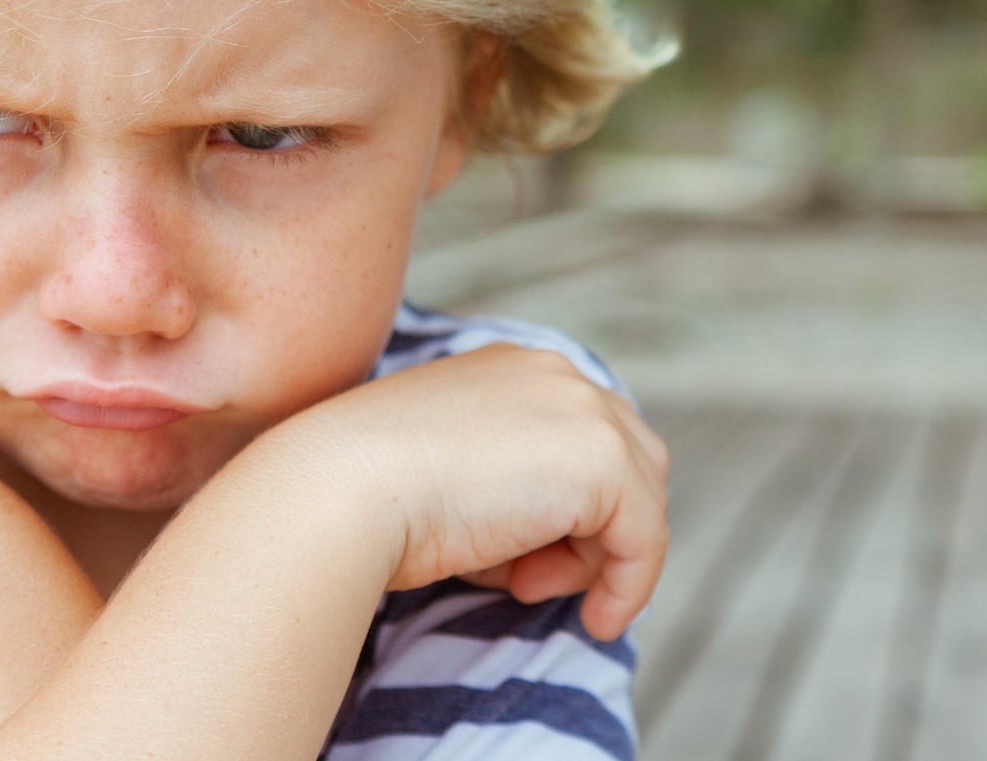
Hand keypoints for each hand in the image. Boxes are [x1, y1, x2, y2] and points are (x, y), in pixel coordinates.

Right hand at [265, 343, 669, 639]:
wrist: (341, 489)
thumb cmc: (369, 495)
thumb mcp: (443, 474)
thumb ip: (504, 484)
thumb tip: (550, 544)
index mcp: (511, 367)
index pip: (576, 436)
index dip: (567, 506)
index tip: (521, 561)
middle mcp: (555, 371)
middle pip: (625, 459)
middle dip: (591, 528)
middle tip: (527, 578)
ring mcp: (584, 409)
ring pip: (638, 498)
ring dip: (594, 556)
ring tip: (524, 584)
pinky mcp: (603, 461)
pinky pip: (645, 538)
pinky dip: (628, 586)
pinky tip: (595, 620)